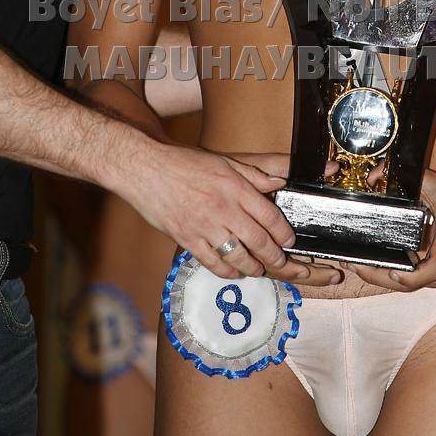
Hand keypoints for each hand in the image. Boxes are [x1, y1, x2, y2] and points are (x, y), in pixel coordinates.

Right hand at [116, 140, 341, 285]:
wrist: (146, 169)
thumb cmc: (184, 163)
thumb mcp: (225, 162)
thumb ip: (253, 175)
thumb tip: (279, 181)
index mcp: (236, 187)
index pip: (269, 215)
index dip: (283, 232)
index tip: (289, 240)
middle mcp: (223, 208)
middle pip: (258, 240)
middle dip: (274, 255)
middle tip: (281, 261)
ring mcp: (204, 226)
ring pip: (238, 255)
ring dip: (253, 266)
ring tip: (259, 269)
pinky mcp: (187, 239)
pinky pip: (212, 262)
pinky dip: (226, 271)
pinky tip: (234, 272)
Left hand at [348, 168, 435, 291]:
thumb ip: (406, 178)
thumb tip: (374, 176)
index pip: (434, 268)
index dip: (411, 276)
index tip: (391, 271)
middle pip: (418, 283)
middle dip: (383, 278)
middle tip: (356, 267)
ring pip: (419, 286)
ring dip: (390, 280)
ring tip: (363, 267)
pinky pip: (425, 283)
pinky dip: (404, 278)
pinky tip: (383, 269)